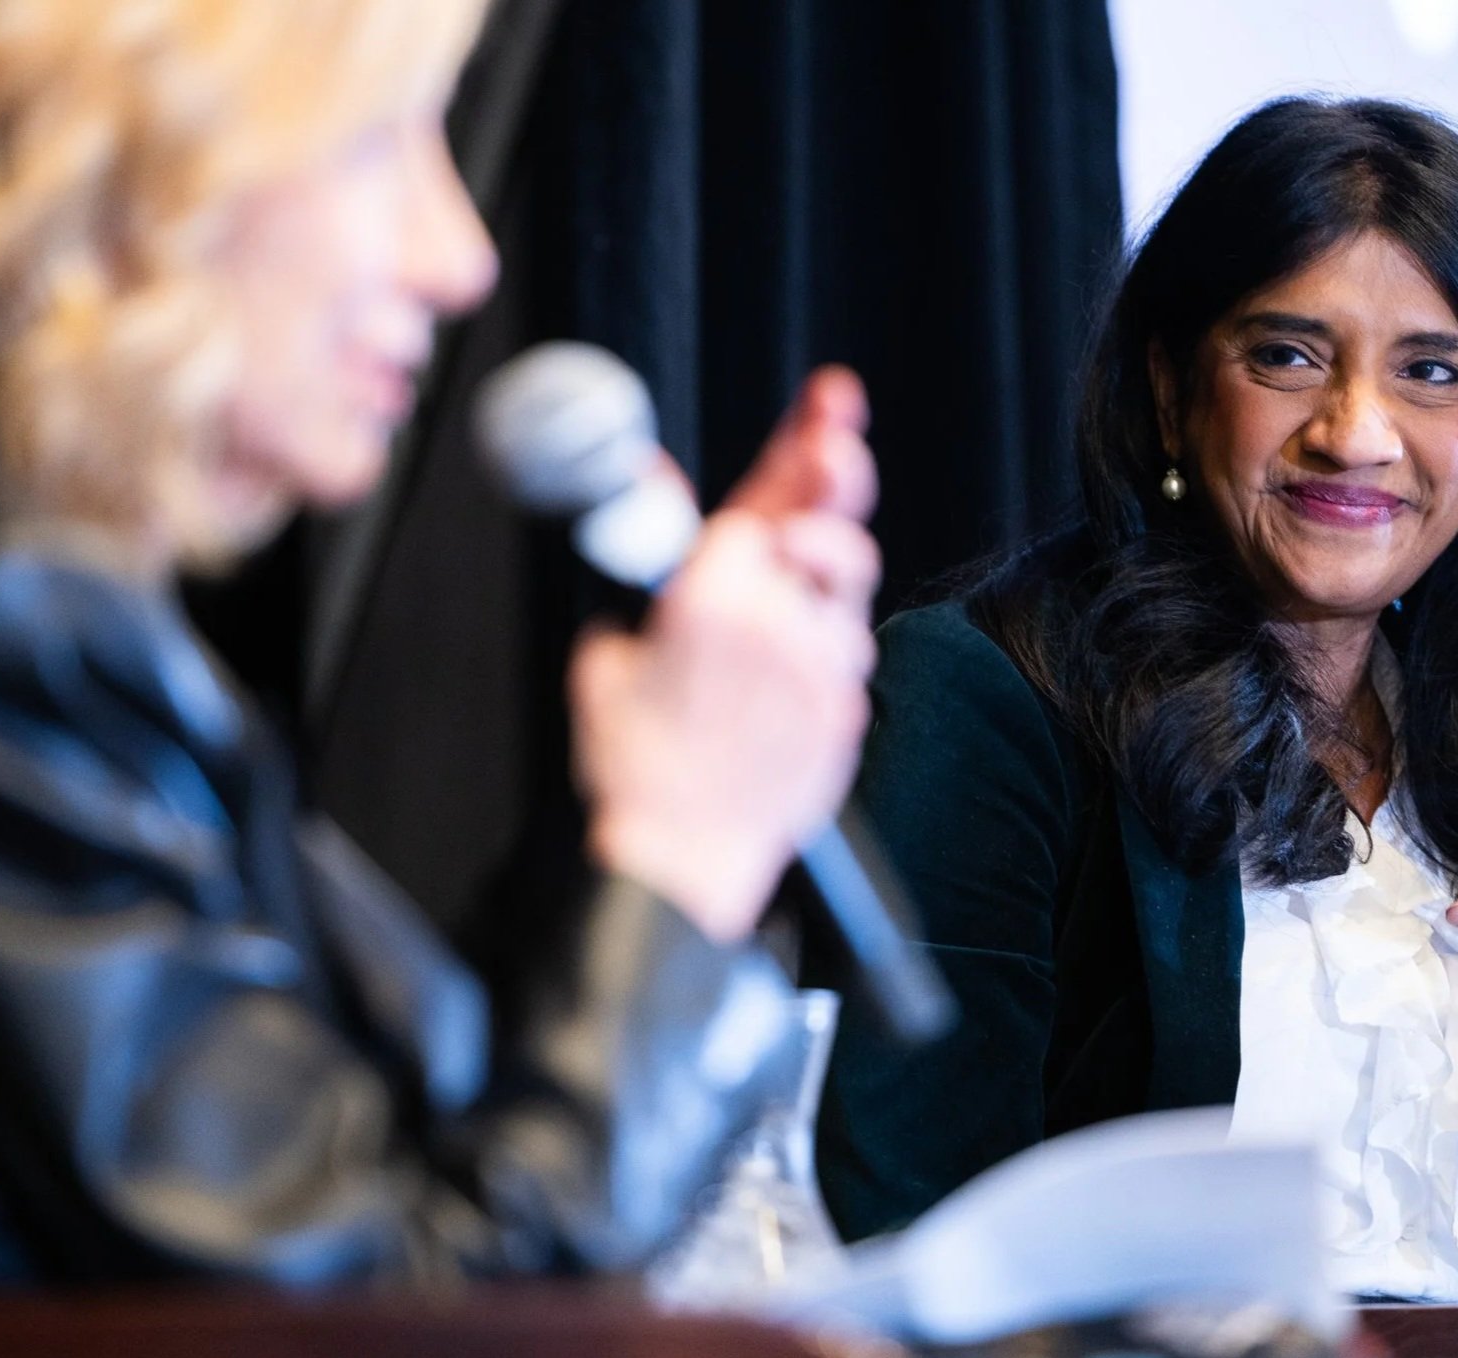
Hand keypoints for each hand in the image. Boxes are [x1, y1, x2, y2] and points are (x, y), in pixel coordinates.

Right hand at [571, 370, 880, 940]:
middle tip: (838, 458)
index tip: (834, 401)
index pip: (768, 496)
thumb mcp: (611, 649)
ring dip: (822, 585)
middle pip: (832, 528)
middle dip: (838, 483)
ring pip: (846, 595)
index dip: (806, 439)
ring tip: (781, 609)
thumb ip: (649, 565)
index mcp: (707, 599)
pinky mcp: (844, 711)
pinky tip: (781, 675)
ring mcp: (817, 670)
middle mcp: (773, 624)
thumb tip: (653, 486)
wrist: (681, 857)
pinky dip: (819, 652)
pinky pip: (846, 658)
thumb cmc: (634, 761)